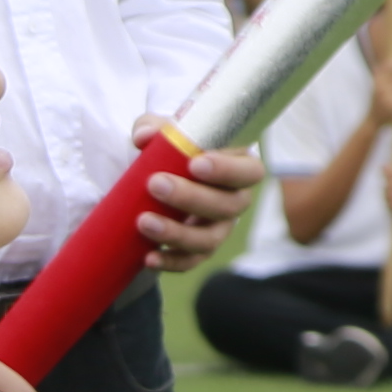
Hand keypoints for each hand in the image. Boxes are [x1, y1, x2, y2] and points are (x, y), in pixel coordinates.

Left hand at [134, 131, 261, 265]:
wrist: (162, 182)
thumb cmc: (175, 153)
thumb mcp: (167, 135)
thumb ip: (156, 128)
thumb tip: (145, 136)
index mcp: (238, 168)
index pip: (248, 172)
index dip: (227, 170)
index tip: (194, 163)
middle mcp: (235, 201)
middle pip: (228, 206)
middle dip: (191, 197)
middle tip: (155, 184)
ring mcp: (219, 229)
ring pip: (209, 239)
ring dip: (176, 233)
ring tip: (142, 221)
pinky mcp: (198, 252)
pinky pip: (190, 262)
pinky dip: (170, 262)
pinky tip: (147, 257)